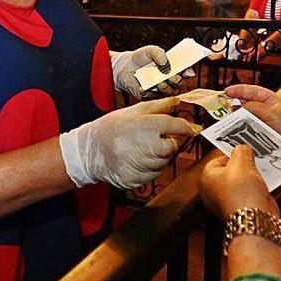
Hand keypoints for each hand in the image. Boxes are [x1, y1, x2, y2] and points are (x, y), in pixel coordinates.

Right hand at [59, 97, 195, 189]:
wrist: (89, 151)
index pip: (177, 127)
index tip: (191, 129)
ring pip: (164, 162)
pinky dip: (150, 167)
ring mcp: (140, 165)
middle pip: (172, 146)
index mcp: (145, 126)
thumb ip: (158, 106)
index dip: (186, 128)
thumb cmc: (112, 128)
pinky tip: (136, 159)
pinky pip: (154, 174)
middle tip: (153, 137)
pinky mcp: (136, 179)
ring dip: (158, 156)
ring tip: (140, 148)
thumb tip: (178, 101)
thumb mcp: (133, 111)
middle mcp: (145, 146)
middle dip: (167, 142)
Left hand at [110, 45, 192, 96]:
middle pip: (179, 84)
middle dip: (177, 81)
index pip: (186, 72)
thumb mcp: (150, 51)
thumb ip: (159, 53)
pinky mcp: (150, 96)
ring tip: (159, 82)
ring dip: (166, 88)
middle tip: (171, 76)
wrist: (124, 67)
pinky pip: (153, 97)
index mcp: (173, 69)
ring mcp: (160, 90)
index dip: (188, 72)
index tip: (187, 71)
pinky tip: (143, 88)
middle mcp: (169, 81)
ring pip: (169, 92)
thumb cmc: (141, 58)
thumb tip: (165, 63)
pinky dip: (149, 93)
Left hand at [199, 146, 274, 217]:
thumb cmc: (241, 193)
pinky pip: (253, 197)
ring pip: (243, 186)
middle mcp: (214, 193)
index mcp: (207, 178)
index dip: (232, 156)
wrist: (254, 219)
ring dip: (255, 179)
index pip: (217, 161)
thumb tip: (242, 149)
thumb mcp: (242, 161)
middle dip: (245, 168)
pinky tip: (271, 186)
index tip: (243, 152)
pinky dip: (262, 192)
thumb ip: (241, 151)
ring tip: (264, 173)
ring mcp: (228, 204)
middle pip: (231, 173)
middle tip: (255, 162)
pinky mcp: (243, 212)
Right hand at [224, 84, 280, 151]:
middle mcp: (271, 112)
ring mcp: (269, 125)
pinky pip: (252, 133)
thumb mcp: (271, 113)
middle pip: (249, 105)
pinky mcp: (268, 139)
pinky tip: (238, 136)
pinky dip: (244, 134)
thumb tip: (238, 108)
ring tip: (228, 124)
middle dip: (236, 106)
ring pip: (249, 121)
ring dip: (239, 122)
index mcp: (274, 101)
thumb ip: (253, 107)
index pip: (254, 91)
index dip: (239, 90)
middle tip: (223, 110)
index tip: (226, 92)